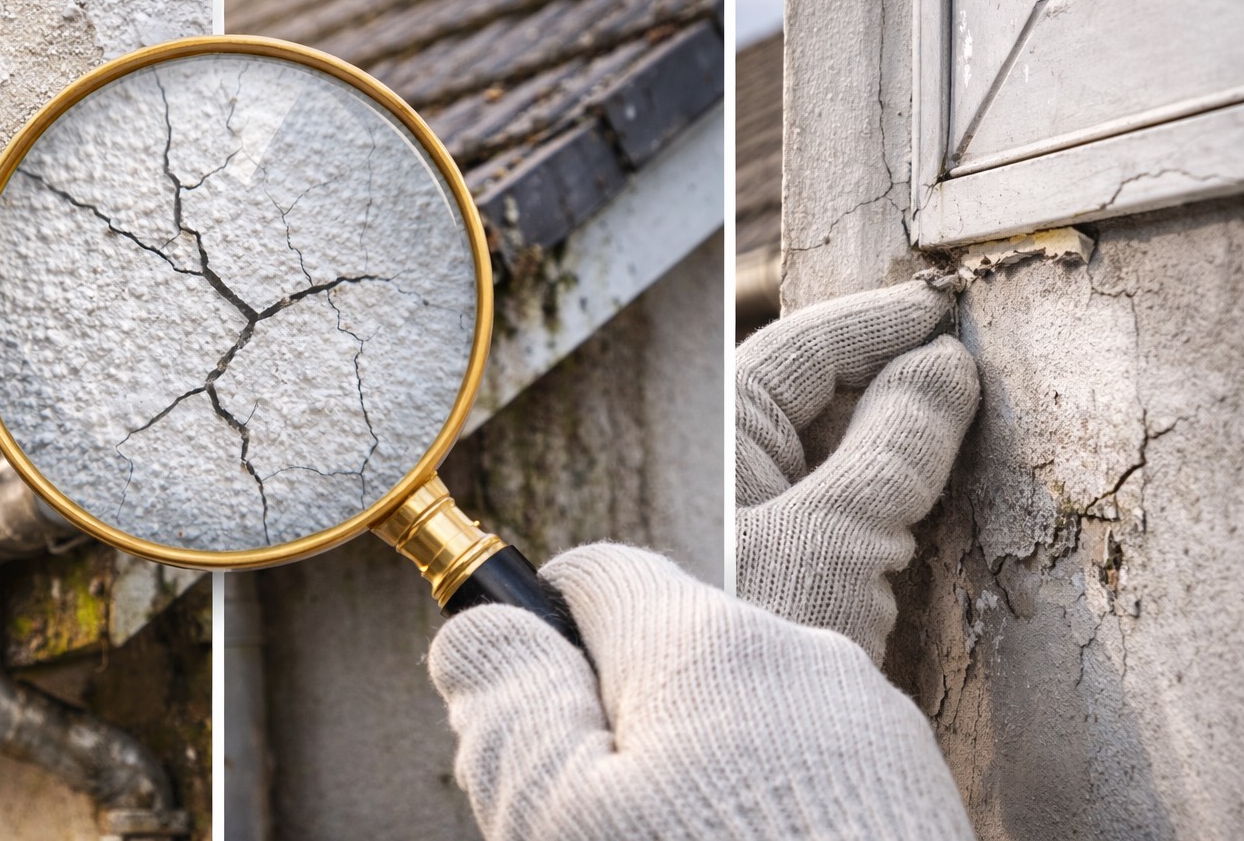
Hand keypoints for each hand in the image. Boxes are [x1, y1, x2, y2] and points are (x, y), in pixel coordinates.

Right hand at [429, 544, 975, 839]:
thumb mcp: (566, 822)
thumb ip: (510, 712)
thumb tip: (477, 633)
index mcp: (705, 643)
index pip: (596, 575)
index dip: (543, 639)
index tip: (537, 726)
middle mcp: (800, 653)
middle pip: (667, 651)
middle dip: (622, 722)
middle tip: (606, 827)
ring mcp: (869, 723)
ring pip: (741, 711)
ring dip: (699, 766)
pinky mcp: (914, 788)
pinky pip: (808, 761)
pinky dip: (770, 801)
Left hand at [736, 279, 979, 662]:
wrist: (741, 768)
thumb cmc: (760, 634)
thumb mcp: (835, 533)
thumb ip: (892, 443)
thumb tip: (941, 365)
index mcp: (719, 442)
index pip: (797, 351)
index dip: (872, 323)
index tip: (937, 305)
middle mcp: (731, 470)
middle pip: (815, 394)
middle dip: (886, 370)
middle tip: (961, 358)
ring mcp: (758, 516)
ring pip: (832, 445)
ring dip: (892, 428)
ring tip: (959, 411)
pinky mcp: (787, 563)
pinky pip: (840, 498)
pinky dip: (887, 482)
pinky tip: (927, 485)